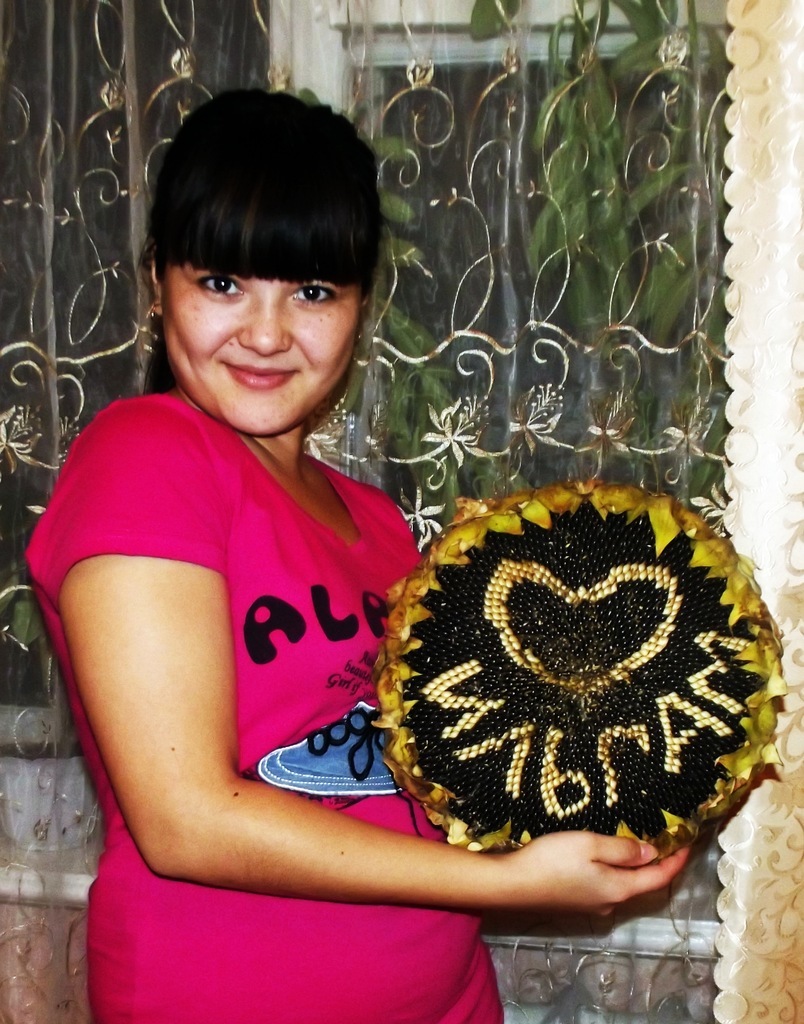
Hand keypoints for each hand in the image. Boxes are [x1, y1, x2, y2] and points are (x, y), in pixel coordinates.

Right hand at [486, 831, 690, 915]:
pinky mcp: (575, 903)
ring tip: (635, 840)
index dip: (677, 859)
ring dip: (633, 866)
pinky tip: (603, 855)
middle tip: (664, 835)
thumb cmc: (552, 860)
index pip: (660, 877)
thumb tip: (651, 852)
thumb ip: (622, 850)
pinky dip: (613, 870)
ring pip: (622, 885)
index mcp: (620, 889)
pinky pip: (604, 886)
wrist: (510, 885)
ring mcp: (592, 907)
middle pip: (643, 884)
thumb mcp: (589, 845)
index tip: (688, 839)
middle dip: (657, 862)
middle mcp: (610, 903)